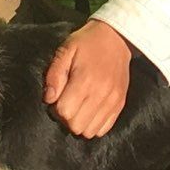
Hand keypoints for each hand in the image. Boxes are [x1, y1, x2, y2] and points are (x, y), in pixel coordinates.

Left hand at [43, 20, 142, 138]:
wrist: (117, 37)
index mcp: (85, 80)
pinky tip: (91, 110)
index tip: (58, 97)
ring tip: (79, 107)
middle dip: (67, 117)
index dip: (56, 108)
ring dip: (80, 123)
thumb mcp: (66, 50)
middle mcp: (101, 94)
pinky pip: (104, 129)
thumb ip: (54, 74)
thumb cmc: (87, 43)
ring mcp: (112, 101)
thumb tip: (49, 99)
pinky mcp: (120, 104)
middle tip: (67, 102)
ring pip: (90, 131)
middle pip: (76, 125)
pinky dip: (94, 124)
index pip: (64, 112)